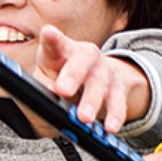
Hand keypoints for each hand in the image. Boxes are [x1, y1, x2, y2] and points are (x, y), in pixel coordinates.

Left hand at [36, 25, 150, 132]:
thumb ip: (41, 88)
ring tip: (84, 117)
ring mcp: (104, 70)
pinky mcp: (120, 87)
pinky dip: (115, 115)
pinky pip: (118, 101)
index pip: (55, 43)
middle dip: (73, 74)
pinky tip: (110, 127)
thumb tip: (41, 98)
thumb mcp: (47, 80)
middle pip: (82, 59)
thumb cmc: (65, 80)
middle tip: (63, 90)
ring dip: (92, 100)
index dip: (52, 38)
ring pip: (101, 82)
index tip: (48, 34)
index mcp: (62, 51)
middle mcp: (85, 56)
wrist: (100, 82)